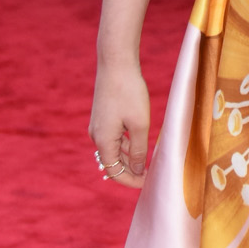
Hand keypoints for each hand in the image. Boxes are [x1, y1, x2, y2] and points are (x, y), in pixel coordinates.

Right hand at [90, 56, 150, 183]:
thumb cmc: (129, 92)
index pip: (115, 172)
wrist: (116, 64)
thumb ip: (139, 150)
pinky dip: (126, 146)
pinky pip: (113, 139)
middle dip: (131, 171)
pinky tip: (139, 145)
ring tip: (149, 162)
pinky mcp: (103, 117)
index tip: (148, 183)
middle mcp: (97, 136)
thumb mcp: (139, 124)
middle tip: (152, 175)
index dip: (131, 181)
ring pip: (114, 151)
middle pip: (113, 163)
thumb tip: (138, 170)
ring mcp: (98, 126)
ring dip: (129, 158)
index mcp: (104, 141)